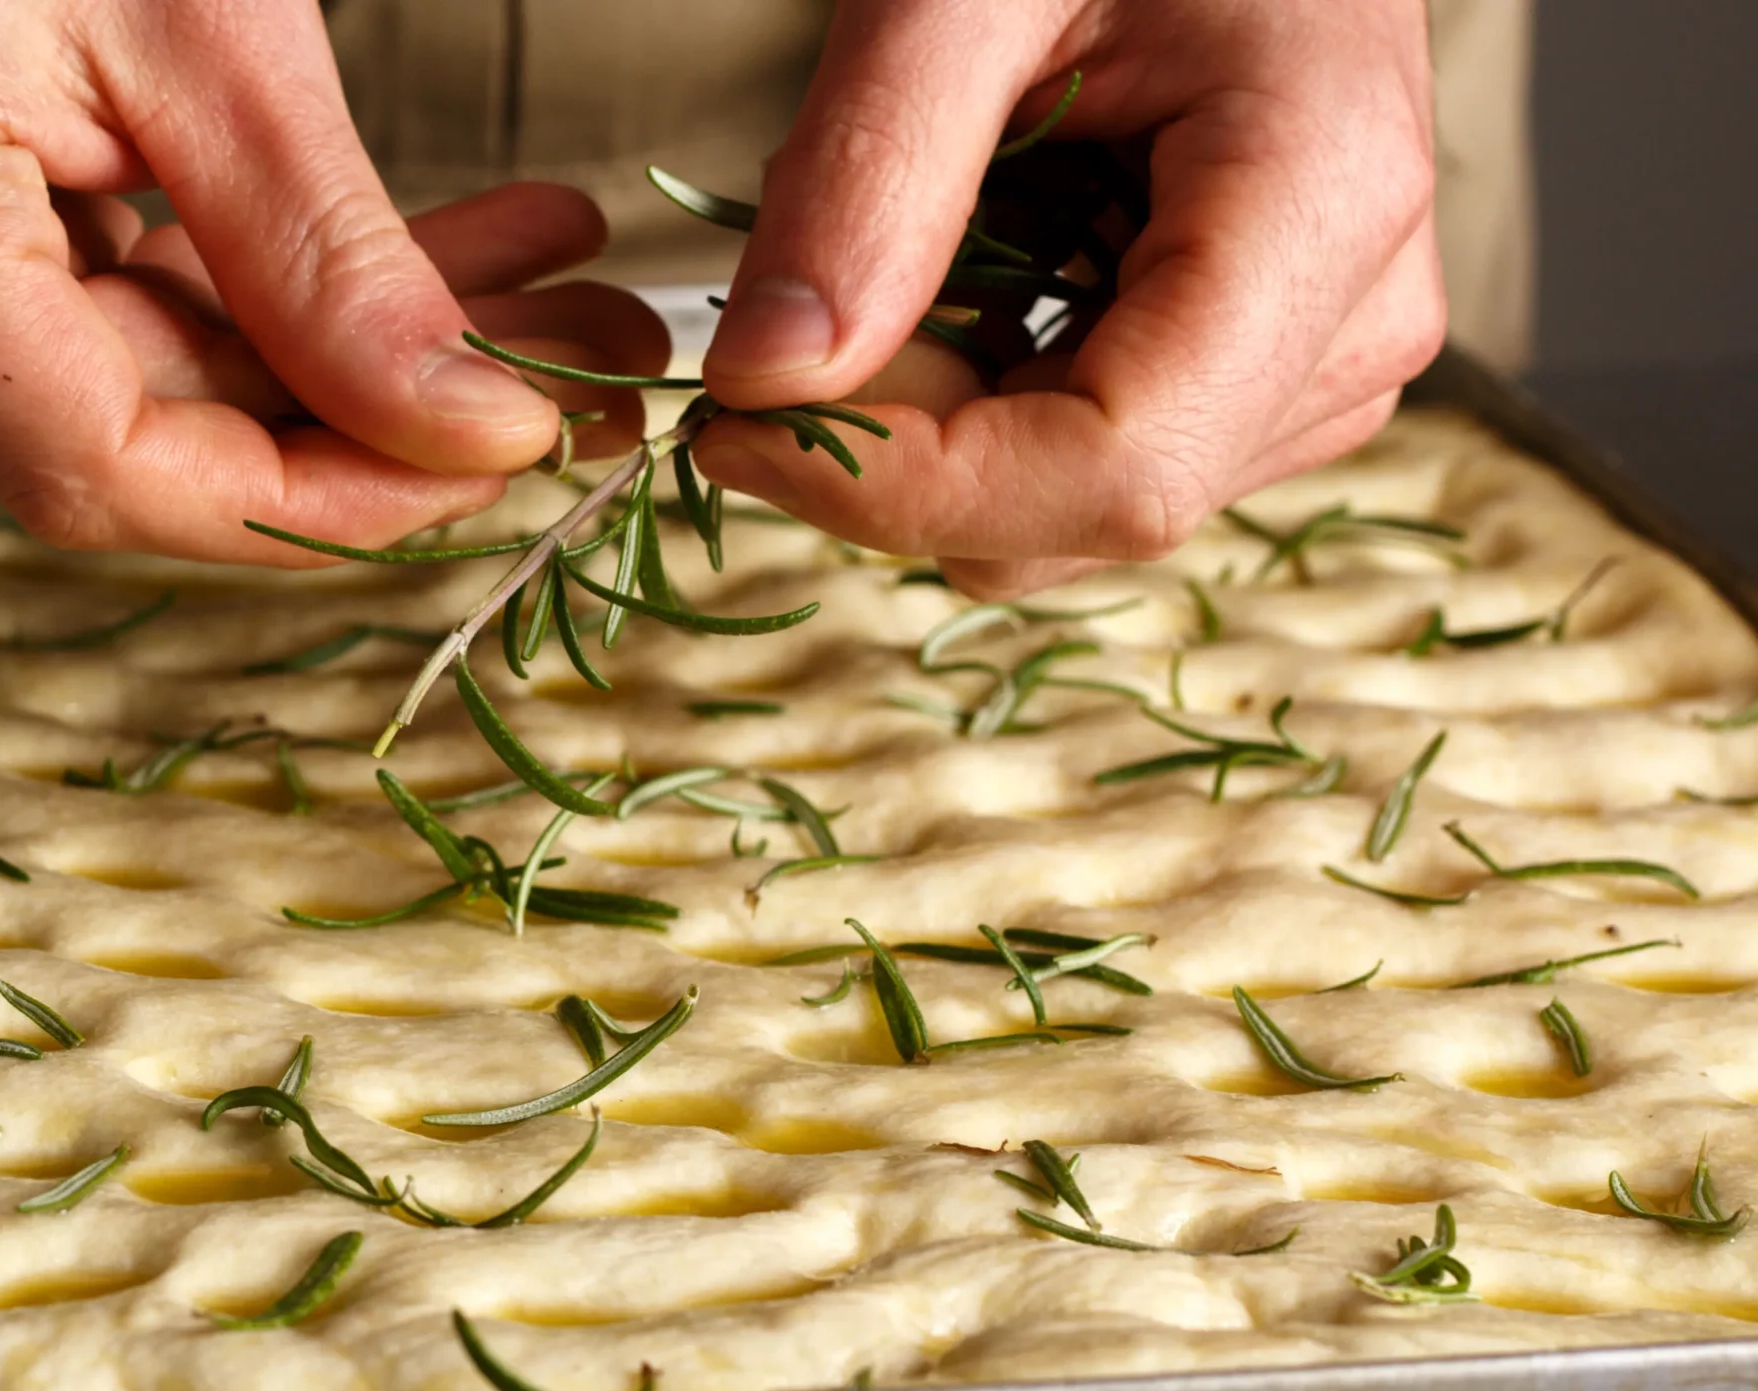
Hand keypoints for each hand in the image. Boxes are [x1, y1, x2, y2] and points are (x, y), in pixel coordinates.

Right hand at [0, 0, 666, 561]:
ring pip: (161, 381)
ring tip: (548, 291)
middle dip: (385, 408)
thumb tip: (478, 435)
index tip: (494, 459)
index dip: (314, 500)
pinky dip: (282, 296)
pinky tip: (449, 267)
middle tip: (578, 363)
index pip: (104, 464)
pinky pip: (122, 313)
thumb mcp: (203, 19)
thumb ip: (326, 255)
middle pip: (148, 433)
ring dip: (361, 350)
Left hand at [689, 0, 1445, 595]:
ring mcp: (1323, 364)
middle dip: (902, 443)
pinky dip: (980, 398)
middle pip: (1080, 510)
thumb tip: (764, 380)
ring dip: (937, 417)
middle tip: (816, 283)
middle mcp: (1353, 322)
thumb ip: (866, 174)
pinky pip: (1082, 469)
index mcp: (1322, 207)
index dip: (909, 490)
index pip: (1117, 472)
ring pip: (1066, 517)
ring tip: (918, 237)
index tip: (737, 425)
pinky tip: (975, 264)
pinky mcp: (1271, 382)